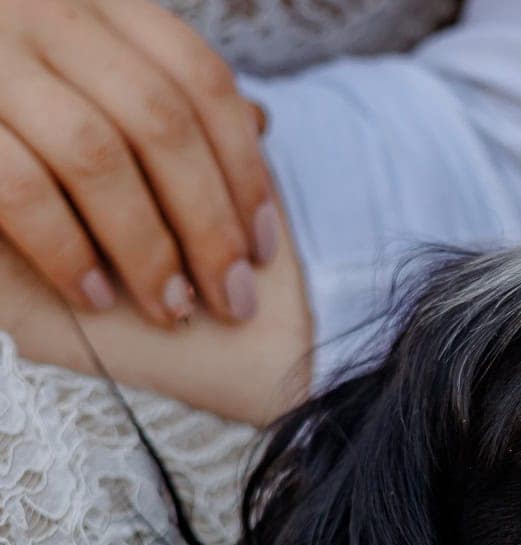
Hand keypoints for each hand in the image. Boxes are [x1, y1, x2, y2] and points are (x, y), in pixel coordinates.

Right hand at [0, 0, 273, 326]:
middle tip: (231, 299)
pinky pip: (17, 185)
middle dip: (208, 223)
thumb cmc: (7, 78)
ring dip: (145, 245)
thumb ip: (160, 87)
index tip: (263, 250)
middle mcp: (41, 10)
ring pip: (95, 155)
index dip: (243, 172)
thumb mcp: (84, 59)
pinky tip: (93, 295)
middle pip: (160, 122)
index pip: (201, 80)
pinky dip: (64, 248)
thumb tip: (260, 128)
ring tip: (170, 308)